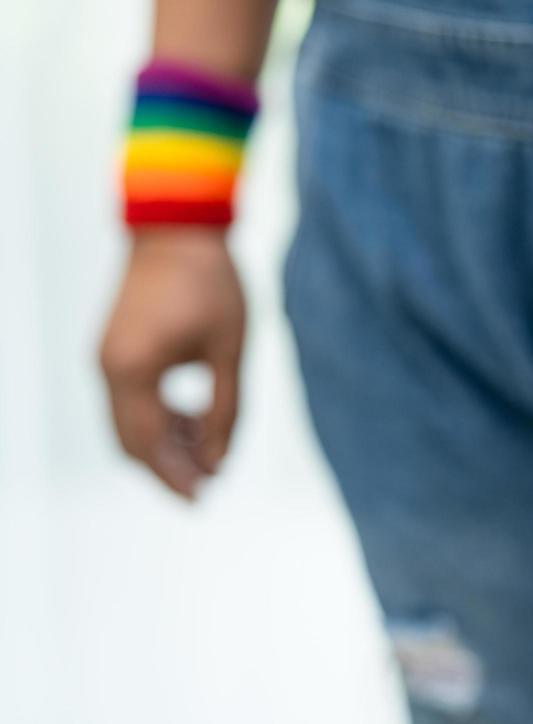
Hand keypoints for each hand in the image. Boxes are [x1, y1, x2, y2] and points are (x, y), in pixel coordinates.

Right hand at [99, 228, 245, 498]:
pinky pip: (130, 399)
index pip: (150, 444)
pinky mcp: (114, 347)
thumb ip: (226, 408)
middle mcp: (109, 368)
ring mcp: (106, 357)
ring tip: (210, 452)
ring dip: (165, 443)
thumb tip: (220, 461)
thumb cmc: (212, 283)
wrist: (178, 228)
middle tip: (208, 486)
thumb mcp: (231, 349)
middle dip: (168, 467)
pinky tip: (194, 419)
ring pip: (128, 422)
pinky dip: (158, 417)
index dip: (176, 476)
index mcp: (134, 370)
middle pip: (131, 441)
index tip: (203, 499)